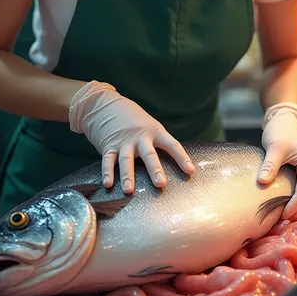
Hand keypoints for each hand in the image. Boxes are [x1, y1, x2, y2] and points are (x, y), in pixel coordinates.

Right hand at [69, 81, 194, 193]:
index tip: (190, 171)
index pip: (172, 144)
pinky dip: (107, 173)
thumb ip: (158, 141)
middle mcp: (140, 137)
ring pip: (126, 160)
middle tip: (161, 184)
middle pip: (149, 154)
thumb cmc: (133, 118)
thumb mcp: (149, 125)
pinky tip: (108, 184)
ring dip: (128, 176)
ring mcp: (124, 142)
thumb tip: (173, 162)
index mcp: (155, 131)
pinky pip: (108, 160)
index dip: (182, 158)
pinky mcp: (109, 146)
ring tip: (129, 190)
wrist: (105, 105)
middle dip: (155, 169)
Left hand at [258, 108, 296, 220]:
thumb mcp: (274, 147)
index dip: (293, 206)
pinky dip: (292, 200)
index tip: (280, 217)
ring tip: (278, 218)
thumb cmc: (280, 132)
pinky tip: (281, 207)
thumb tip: (262, 182)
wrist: (285, 121)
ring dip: (293, 207)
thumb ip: (270, 165)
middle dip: (294, 210)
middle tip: (277, 223)